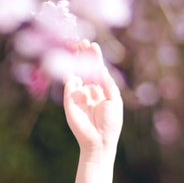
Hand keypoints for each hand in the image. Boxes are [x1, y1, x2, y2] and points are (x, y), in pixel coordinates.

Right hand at [63, 39, 122, 156]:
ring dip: (74, 60)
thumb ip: (108, 84)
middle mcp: (88, 89)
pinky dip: (69, 74)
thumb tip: (102, 69)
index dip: (94, 57)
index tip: (93, 44)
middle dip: (82, 54)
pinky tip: (72, 64)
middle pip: (84, 68)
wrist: (100, 141)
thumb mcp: (114, 100)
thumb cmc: (110, 123)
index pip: (96, 69)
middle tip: (81, 41)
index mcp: (100, 89)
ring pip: (74, 72)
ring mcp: (78, 94)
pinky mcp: (70, 101)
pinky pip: (68, 85)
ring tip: (75, 46)